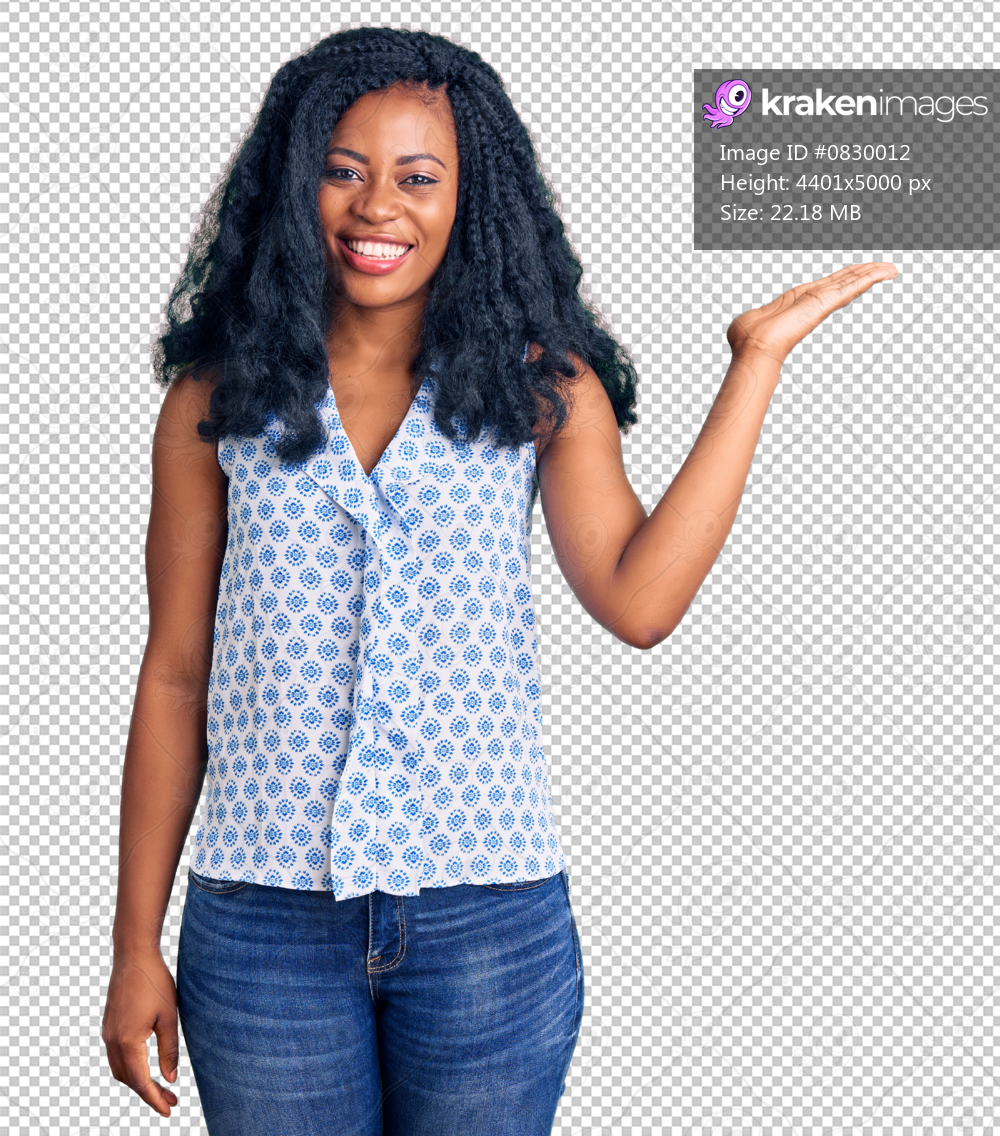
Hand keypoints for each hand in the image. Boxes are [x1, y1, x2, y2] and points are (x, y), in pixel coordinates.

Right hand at [102, 949, 179, 1117]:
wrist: (133, 955)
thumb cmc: (155, 982)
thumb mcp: (168, 1017)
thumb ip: (169, 1050)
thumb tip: (170, 1078)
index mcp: (128, 1041)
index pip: (140, 1081)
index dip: (154, 1099)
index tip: (168, 1111)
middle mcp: (112, 1041)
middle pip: (128, 1080)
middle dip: (148, 1093)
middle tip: (171, 1099)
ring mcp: (108, 1033)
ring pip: (120, 1069)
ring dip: (138, 1081)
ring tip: (161, 1085)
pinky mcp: (109, 1025)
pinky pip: (116, 1056)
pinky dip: (130, 1067)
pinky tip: (146, 1065)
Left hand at [726, 261, 897, 364]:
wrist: (753, 347)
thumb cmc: (749, 337)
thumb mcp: (756, 317)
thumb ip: (760, 315)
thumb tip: (751, 323)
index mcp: (798, 300)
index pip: (827, 286)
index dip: (844, 278)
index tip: (859, 272)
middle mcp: (812, 300)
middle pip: (844, 282)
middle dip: (864, 274)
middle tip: (885, 269)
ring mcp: (820, 302)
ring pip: (851, 283)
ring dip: (871, 275)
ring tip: (889, 270)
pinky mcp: (824, 304)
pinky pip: (851, 288)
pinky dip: (869, 279)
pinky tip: (884, 273)